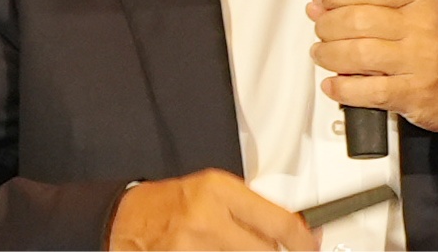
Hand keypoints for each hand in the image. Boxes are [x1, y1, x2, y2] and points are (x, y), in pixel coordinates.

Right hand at [107, 168, 319, 250]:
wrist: (126, 219)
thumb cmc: (171, 203)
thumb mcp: (214, 192)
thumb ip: (250, 209)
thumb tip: (292, 229)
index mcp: (219, 191)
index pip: (278, 221)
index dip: (302, 241)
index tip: (310, 247)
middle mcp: (208, 220)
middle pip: (265, 251)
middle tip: (276, 249)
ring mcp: (193, 247)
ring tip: (236, 247)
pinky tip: (221, 251)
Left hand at [307, 0, 437, 133]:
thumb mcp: (417, 5)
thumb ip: (371, 0)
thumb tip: (319, 4)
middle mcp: (421, 25)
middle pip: (358, 20)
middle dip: (327, 25)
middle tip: (320, 29)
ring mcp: (419, 61)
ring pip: (357, 54)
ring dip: (328, 55)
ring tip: (321, 54)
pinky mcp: (414, 94)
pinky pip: (368, 91)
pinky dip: (342, 89)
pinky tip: (333, 85)